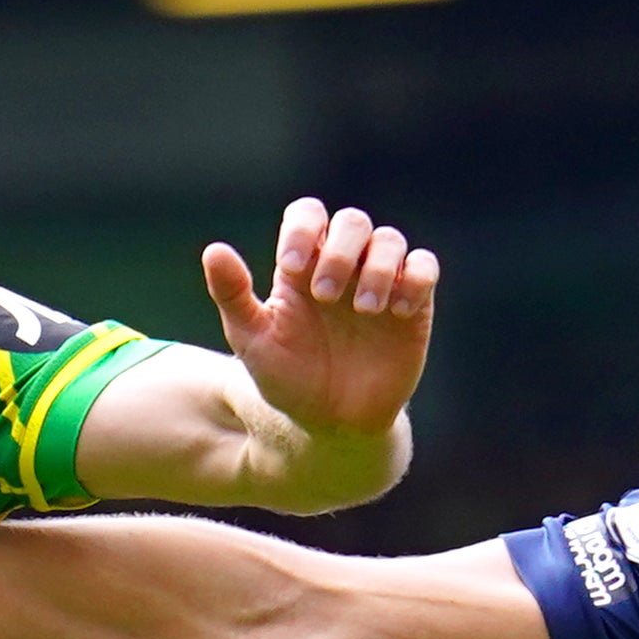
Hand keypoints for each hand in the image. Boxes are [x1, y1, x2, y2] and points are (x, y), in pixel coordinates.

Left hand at [200, 197, 435, 451]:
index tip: (289, 267)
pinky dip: (416, 278)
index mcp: (303, 265)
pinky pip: (425, 267)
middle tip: (324, 296)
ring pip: (389, 240)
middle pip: (352, 221)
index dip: (302, 229)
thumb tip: (214, 250)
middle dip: (339, 252)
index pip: (307, 214)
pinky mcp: (414, 304)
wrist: (331, 424)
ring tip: (363, 311)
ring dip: (377, 268)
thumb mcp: (252, 341)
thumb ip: (233, 295)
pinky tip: (398, 311)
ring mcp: (380, 282)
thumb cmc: (289, 379)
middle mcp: (343, 265)